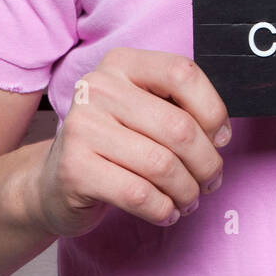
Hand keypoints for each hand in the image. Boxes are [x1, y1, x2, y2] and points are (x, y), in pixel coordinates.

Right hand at [33, 47, 230, 236]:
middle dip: (206, 163)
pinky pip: (139, 194)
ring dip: (187, 191)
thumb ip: (181, 109)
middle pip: (178, 127)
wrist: (55, 182)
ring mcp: (82, 127)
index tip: (220, 139)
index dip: (213, 110)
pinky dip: (163, 209)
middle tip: (210, 181)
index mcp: (122, 63)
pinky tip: (166, 212)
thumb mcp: (145, 111)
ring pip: (162, 165)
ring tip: (189, 200)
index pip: (183, 73)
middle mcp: (98, 88)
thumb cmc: (115, 144)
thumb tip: (221, 136)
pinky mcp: (74, 169)